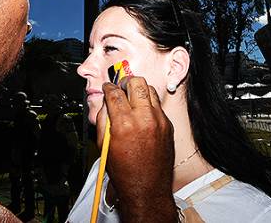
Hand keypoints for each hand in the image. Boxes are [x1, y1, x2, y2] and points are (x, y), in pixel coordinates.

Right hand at [96, 77, 175, 222]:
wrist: (147, 188)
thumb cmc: (124, 172)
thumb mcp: (103, 145)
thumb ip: (103, 119)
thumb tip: (105, 103)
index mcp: (124, 123)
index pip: (115, 92)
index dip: (108, 87)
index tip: (107, 87)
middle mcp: (144, 119)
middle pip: (136, 82)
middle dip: (126, 82)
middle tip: (121, 87)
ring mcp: (159, 121)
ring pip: (150, 90)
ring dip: (139, 91)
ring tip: (132, 98)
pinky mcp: (168, 125)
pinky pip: (157, 106)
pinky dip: (148, 105)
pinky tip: (142, 114)